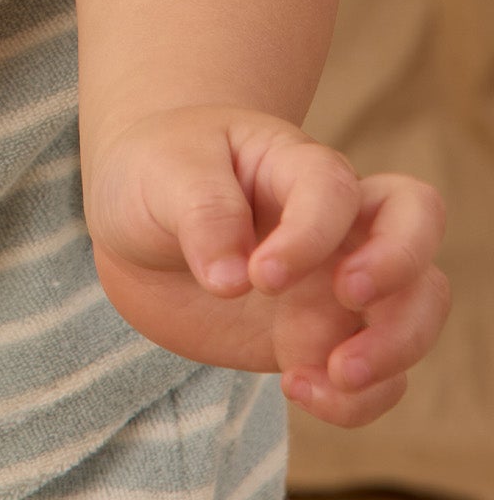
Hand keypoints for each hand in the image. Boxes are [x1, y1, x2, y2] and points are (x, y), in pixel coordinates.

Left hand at [85, 106, 447, 426]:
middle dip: (401, 266)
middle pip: (417, 221)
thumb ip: (201, 215)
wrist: (140, 229)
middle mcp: (334, 219)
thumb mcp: (162, 173)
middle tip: (347, 296)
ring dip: (396, 346)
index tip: (259, 276)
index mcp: (293, 163)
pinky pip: (381, 376)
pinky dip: (359, 399)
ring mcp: (338, 280)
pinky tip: (298, 388)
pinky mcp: (328, 337)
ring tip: (334, 372)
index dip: (311, 235)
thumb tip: (233, 282)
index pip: (334, 189)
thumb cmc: (157, 175)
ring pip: (421, 302)